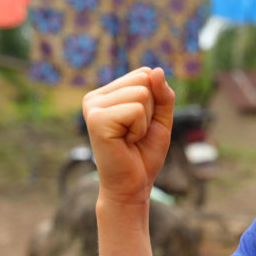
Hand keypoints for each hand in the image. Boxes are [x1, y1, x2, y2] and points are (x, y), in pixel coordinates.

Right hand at [82, 67, 174, 205]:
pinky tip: (125, 141)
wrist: (133, 185)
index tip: (141, 123)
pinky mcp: (96, 120)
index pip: (145, 74)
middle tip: (136, 133)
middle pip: (144, 81)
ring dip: (145, 121)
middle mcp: (95, 96)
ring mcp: (93, 107)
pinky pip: (135, 110)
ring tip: (130, 138)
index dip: (155, 101)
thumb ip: (162, 94)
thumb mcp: (160, 118)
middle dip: (150, 110)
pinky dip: (139, 129)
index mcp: (107, 93)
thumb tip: (155, 70)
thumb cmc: (144, 153)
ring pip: (141, 94)